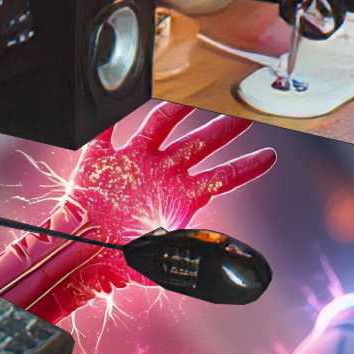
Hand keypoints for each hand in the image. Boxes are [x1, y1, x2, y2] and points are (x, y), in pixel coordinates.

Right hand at [0, 106, 278, 324]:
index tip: (270, 156)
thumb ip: (188, 246)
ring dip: (179, 110)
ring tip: (196, 95)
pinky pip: (106, 131)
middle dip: (225, 128)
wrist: (83, 256)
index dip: (247, 166)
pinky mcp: (101, 160)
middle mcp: (161, 174)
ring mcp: (133, 164)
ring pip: (160, 124)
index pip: (222, 177)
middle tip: (245, 115)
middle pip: (200, 143)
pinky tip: (117, 94)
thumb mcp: (163, 256)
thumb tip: (213, 254)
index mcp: (179, 196)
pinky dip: (108, 115)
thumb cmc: (120, 259)